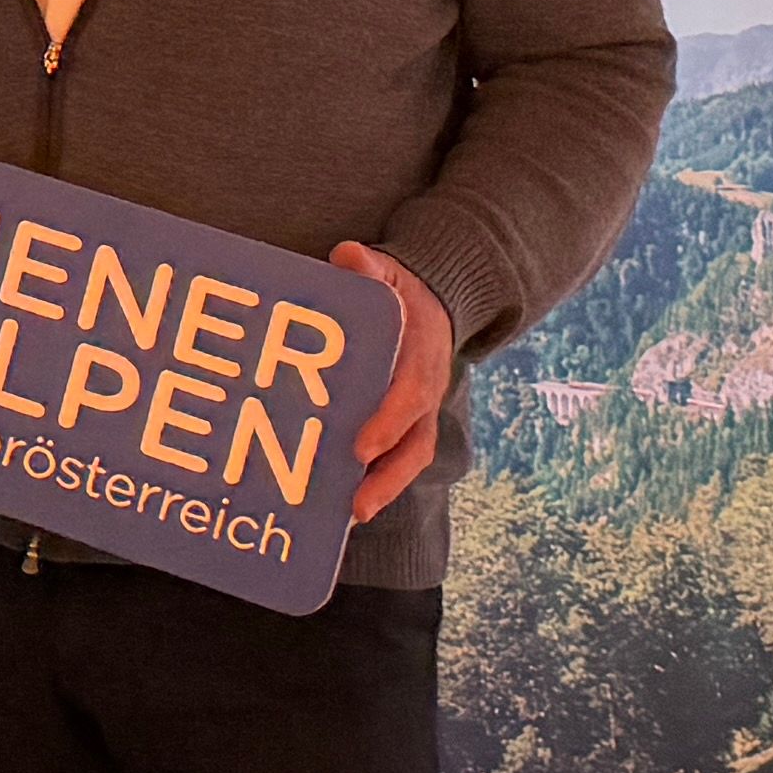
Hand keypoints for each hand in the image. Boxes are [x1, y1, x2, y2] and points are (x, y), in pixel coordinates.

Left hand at [338, 243, 457, 524]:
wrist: (432, 301)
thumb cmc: (399, 290)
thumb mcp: (388, 270)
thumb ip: (369, 266)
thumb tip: (349, 257)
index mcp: (421, 356)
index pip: (410, 396)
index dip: (388, 424)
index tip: (360, 449)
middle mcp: (425, 392)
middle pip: (414, 445)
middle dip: (388, 479)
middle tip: (356, 506)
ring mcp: (418, 413)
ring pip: (408, 460)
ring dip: (383, 490)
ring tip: (350, 516)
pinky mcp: (405, 425)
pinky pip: (395, 459)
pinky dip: (375, 482)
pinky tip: (340, 503)